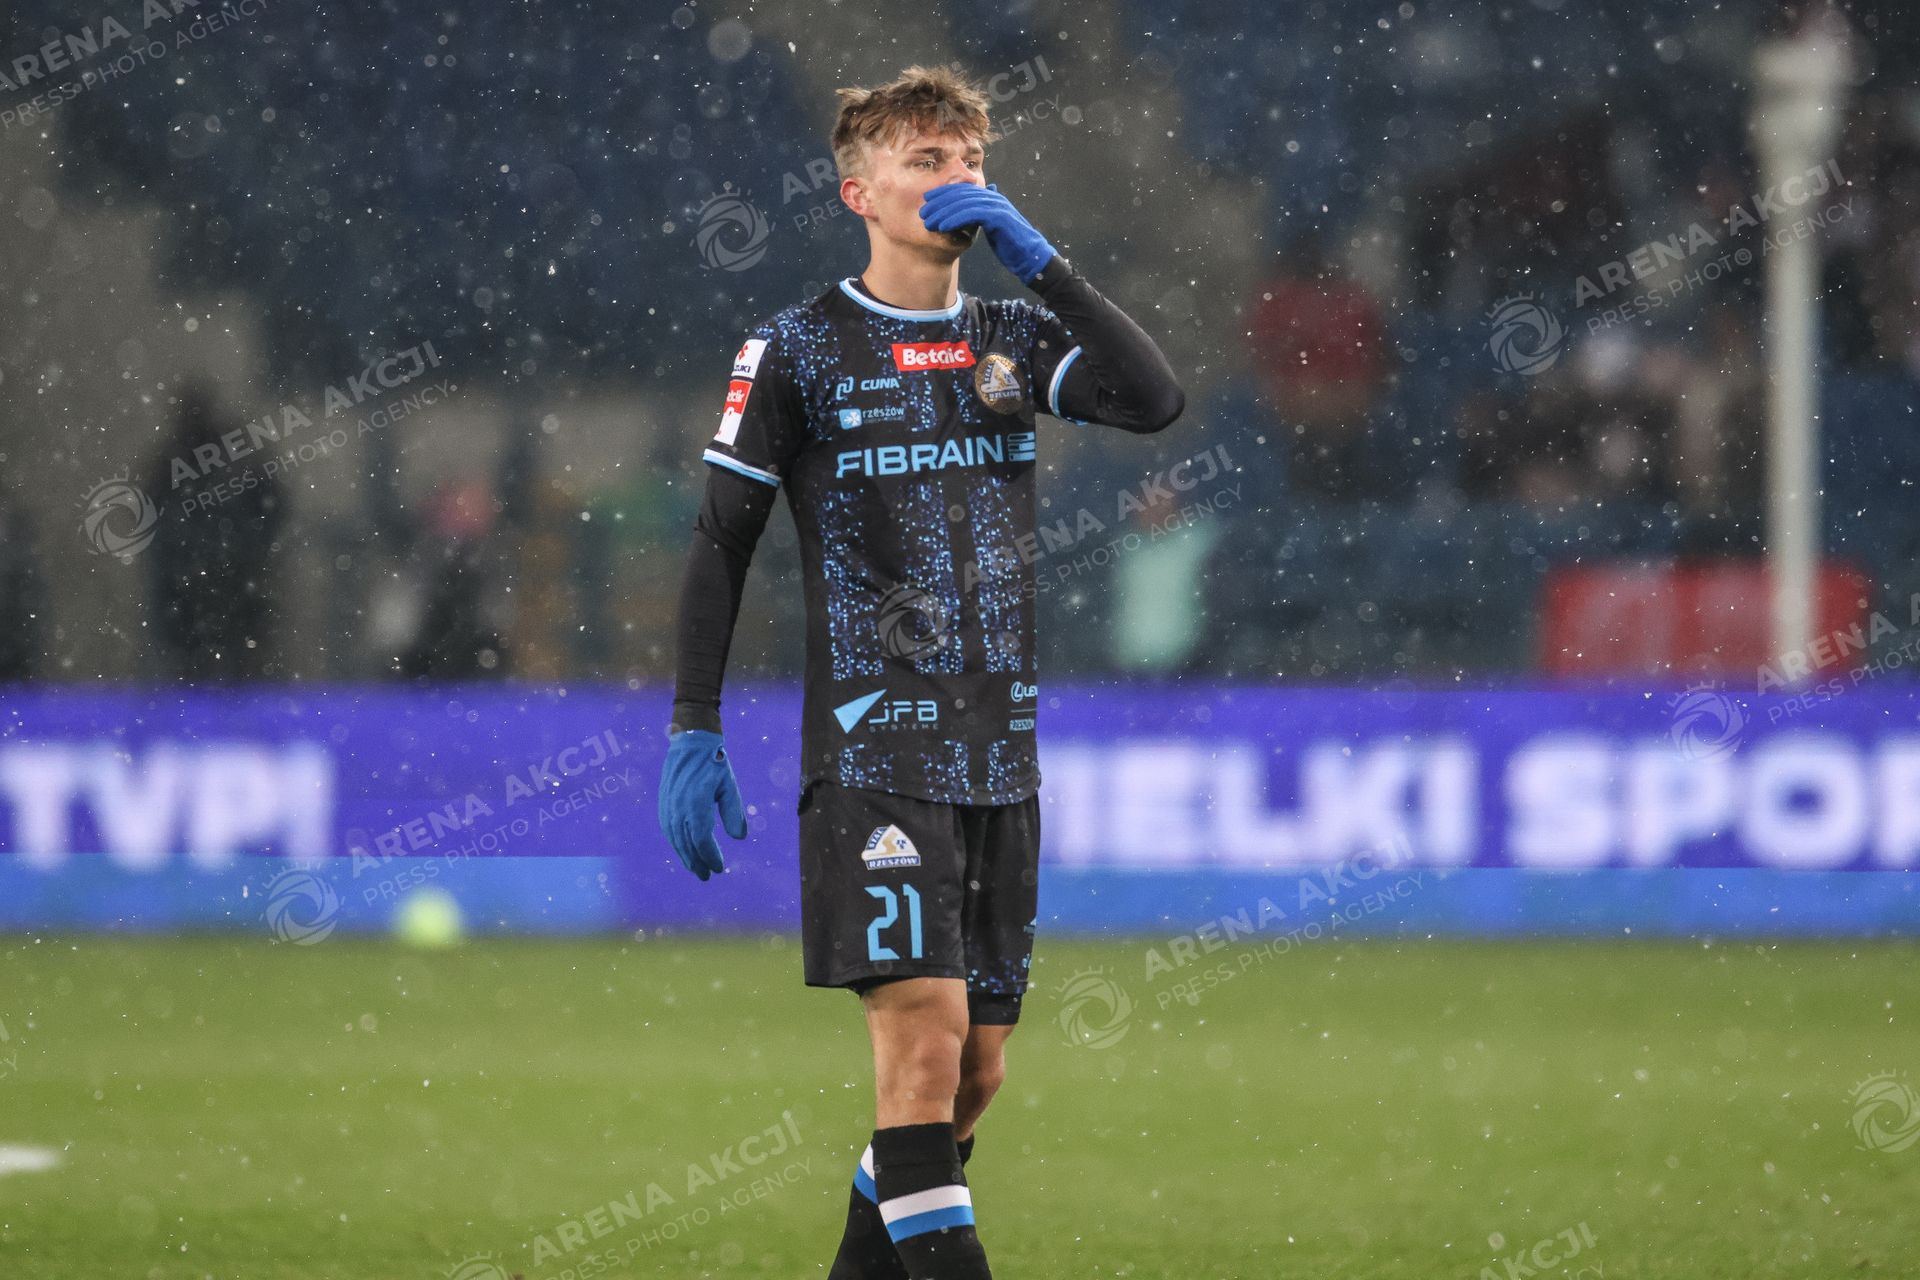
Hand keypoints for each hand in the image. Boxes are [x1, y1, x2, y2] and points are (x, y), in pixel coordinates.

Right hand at [657, 730, 747, 880]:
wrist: (689, 743)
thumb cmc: (714, 764)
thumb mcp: (729, 786)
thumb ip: (733, 812)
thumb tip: (739, 838)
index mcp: (696, 803)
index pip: (701, 839)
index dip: (710, 856)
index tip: (720, 868)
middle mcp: (678, 808)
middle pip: (687, 844)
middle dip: (697, 862)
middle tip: (707, 876)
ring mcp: (668, 806)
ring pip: (675, 839)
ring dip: (685, 856)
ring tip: (696, 869)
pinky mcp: (663, 804)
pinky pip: (668, 830)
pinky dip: (677, 844)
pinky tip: (684, 851)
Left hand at [919, 183, 1057, 283]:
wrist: (1031, 257)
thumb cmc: (1011, 245)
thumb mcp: (993, 228)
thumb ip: (982, 218)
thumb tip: (970, 214)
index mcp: (991, 198)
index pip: (962, 190)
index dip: (943, 193)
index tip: (927, 201)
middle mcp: (994, 197)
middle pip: (960, 193)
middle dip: (939, 201)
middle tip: (922, 212)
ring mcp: (997, 206)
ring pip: (964, 202)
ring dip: (943, 211)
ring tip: (928, 222)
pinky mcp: (999, 217)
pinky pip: (972, 213)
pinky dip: (955, 219)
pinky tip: (942, 227)